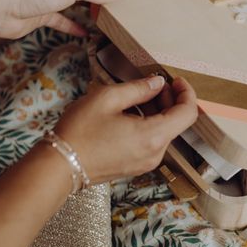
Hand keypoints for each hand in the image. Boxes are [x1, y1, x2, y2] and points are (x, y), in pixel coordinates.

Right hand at [54, 76, 197, 183]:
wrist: (59, 166)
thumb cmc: (80, 131)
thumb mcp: (108, 98)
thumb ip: (138, 88)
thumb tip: (158, 83)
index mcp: (153, 136)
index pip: (187, 114)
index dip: (186, 93)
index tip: (175, 80)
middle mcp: (154, 153)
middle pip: (176, 122)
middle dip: (169, 100)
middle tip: (153, 83)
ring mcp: (145, 163)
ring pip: (163, 132)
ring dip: (157, 111)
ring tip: (137, 96)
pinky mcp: (135, 166)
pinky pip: (150, 142)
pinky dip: (148, 124)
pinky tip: (129, 113)